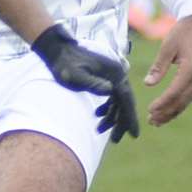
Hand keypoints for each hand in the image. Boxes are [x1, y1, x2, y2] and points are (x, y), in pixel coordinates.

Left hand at [32, 25, 139, 142]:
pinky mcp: (105, 77)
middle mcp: (117, 73)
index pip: (126, 98)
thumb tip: (110, 91)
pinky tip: (98, 116)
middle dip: (120, 122)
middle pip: (124, 102)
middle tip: (115, 140)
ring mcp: (112, 75)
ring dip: (111, 116)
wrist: (58, 51)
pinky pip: (111, 96)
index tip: (133, 135)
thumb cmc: (64, 64)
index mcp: (115, 72)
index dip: (130, 118)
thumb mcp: (75, 76)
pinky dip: (107, 108)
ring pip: (117, 101)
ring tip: (100, 130)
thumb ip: (91, 83)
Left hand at [144, 14, 191, 126]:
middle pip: (182, 100)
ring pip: (186, 100)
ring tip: (158, 121)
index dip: (162, 103)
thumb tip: (148, 84)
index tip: (150, 110)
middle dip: (166, 112)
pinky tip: (168, 111)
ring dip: (172, 112)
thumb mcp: (167, 47)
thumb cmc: (182, 32)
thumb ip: (158, 67)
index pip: (174, 91)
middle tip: (152, 121)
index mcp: (190, 69)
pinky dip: (178, 105)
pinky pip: (189, 95)